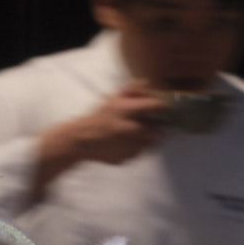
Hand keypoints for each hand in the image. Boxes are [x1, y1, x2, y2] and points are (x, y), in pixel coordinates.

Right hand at [36, 85, 167, 188]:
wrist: (81, 141)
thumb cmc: (98, 117)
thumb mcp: (114, 98)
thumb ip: (133, 89)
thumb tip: (149, 85)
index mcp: (126, 111)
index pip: (155, 106)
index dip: (162, 107)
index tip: (162, 109)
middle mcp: (129, 130)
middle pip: (158, 131)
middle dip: (157, 128)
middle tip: (151, 125)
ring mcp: (127, 147)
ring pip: (150, 144)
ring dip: (148, 140)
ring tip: (137, 135)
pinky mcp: (125, 159)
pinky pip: (138, 154)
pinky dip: (137, 149)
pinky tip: (127, 144)